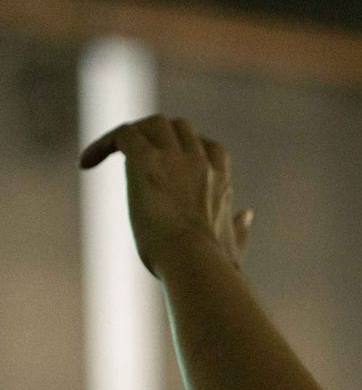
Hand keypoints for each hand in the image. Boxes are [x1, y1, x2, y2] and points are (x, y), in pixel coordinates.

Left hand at [79, 114, 253, 279]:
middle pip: (180, 127)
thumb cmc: (215, 265)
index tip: (172, 171)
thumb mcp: (233, 245)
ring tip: (110, 156)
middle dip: (159, 137)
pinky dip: (103, 144)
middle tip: (136, 158)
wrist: (198, 264)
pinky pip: (123, 134)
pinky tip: (86, 164)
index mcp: (222, 180)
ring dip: (133, 136)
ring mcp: (175, 157)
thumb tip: (247, 214)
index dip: (188, 152)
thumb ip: (240, 228)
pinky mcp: (147, 160)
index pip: (208, 147)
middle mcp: (201, 161)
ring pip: (153, 124)